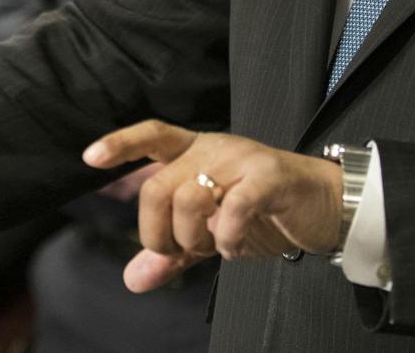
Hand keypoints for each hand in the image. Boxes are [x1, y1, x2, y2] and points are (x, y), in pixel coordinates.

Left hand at [83, 120, 342, 293]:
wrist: (325, 207)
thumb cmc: (265, 214)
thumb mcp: (211, 236)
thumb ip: (173, 253)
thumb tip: (133, 279)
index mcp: (196, 153)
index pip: (152, 135)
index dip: (120, 144)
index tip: (89, 158)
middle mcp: (213, 149)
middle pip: (157, 186)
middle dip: (157, 232)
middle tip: (180, 251)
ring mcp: (241, 159)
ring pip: (188, 197)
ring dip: (192, 237)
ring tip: (214, 247)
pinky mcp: (269, 177)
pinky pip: (231, 207)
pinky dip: (226, 237)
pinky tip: (233, 247)